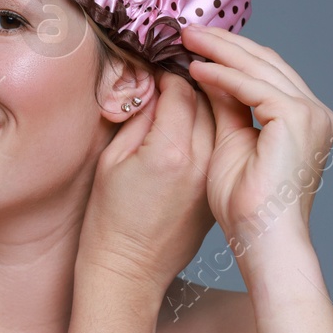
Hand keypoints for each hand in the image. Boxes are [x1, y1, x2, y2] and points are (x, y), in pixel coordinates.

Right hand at [77, 70, 217, 292]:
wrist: (129, 271)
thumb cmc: (109, 219)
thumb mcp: (112, 161)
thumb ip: (139, 119)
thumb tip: (157, 88)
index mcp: (169, 149)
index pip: (183, 89)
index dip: (171, 70)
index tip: (162, 62)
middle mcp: (200, 160)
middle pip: (210, 99)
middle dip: (199, 76)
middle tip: (186, 61)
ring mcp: (213, 176)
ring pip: (223, 118)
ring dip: (213, 97)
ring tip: (198, 83)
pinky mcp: (217, 189)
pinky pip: (222, 143)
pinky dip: (216, 124)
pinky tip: (203, 119)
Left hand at [181, 25, 332, 250]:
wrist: (262, 239)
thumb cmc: (244, 208)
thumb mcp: (231, 144)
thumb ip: (227, 108)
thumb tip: (209, 75)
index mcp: (303, 119)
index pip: (266, 72)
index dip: (231, 53)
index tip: (195, 43)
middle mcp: (314, 112)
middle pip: (265, 62)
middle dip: (224, 43)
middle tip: (187, 31)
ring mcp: (310, 114)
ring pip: (259, 67)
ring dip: (220, 50)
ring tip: (186, 40)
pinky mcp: (297, 119)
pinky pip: (252, 86)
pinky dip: (222, 74)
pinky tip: (195, 68)